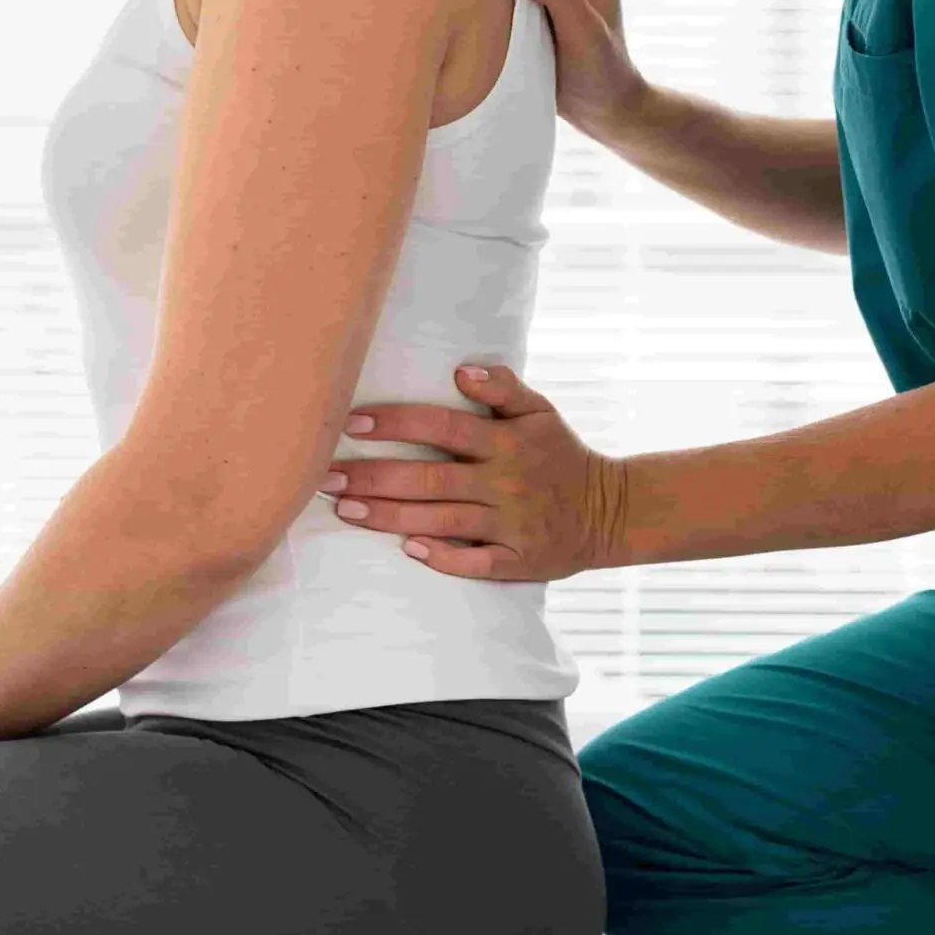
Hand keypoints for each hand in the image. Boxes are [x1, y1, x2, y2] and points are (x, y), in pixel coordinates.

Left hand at [330, 363, 629, 582]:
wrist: (609, 511)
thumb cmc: (560, 455)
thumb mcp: (540, 412)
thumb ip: (502, 388)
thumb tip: (460, 372)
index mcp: (506, 443)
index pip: (443, 427)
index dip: (396, 424)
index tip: (352, 423)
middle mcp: (505, 483)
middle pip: (430, 479)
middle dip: (374, 477)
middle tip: (325, 477)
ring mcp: (511, 524)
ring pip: (441, 520)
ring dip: (389, 517)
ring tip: (345, 509)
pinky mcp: (518, 560)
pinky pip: (476, 562)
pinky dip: (442, 557)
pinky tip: (406, 549)